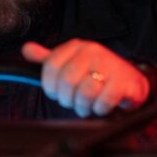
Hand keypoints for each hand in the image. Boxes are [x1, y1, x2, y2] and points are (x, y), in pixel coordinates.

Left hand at [22, 39, 149, 117]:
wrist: (130, 81)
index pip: (51, 65)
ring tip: (87, 106)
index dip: (50, 86)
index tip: (55, 93)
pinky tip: (101, 107)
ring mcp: (110, 64)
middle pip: (67, 80)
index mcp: (76, 46)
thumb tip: (26, 50)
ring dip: (83, 106)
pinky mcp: (123, 82)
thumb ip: (48, 59)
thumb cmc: (96, 74)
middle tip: (73, 102)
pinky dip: (99, 109)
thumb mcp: (71, 63)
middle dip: (67, 98)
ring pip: (85, 92)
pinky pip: (103, 101)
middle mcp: (92, 51)